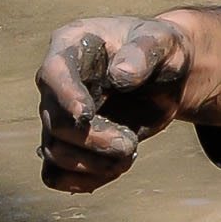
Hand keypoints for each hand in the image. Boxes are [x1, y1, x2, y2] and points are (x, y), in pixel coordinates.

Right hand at [35, 8, 220, 190]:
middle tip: (131, 144)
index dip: (66, 97)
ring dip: (93, 164)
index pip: (54, 74)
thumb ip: (144, 52)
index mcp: (71, 46)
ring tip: (129, 153)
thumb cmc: (161, 48)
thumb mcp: (162, 40)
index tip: (86, 116)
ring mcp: (60, 115)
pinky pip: (55, 175)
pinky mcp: (68, 142)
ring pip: (53, 153)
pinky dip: (82, 181)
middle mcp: (57, 83)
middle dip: (94, 140)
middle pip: (56, 123)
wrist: (166, 74)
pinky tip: (114, 169)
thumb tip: (121, 76)